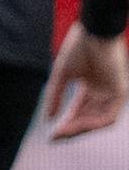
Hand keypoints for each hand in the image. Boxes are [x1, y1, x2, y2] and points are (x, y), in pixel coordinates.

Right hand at [44, 23, 127, 140]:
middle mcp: (103, 93)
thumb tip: (47, 118)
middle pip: (88, 118)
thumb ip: (55, 96)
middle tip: (55, 137)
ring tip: (64, 132)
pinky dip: (95, 123)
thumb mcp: (61, 76)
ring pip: (99, 120)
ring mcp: (112, 93)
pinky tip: (79, 126)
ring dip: (81, 128)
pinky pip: (109, 115)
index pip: (78, 111)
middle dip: (71, 129)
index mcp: (91, 88)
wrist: (92, 32)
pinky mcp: (121, 92)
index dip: (65, 123)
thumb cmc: (77, 49)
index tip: (51, 135)